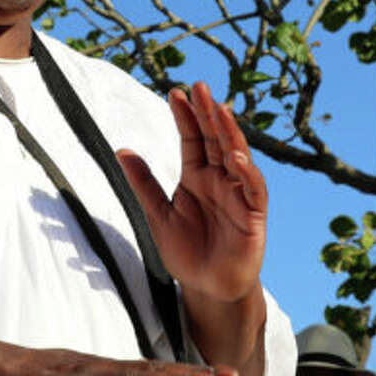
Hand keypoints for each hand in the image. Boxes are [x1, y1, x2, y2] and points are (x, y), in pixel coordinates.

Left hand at [118, 82, 268, 375]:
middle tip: (199, 87)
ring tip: (219, 109)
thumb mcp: (157, 215)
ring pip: (237, 156)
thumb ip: (143, 183)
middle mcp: (220, 180)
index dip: (185, 117)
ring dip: (229, 133)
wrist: (207, 289)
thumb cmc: (186, 252)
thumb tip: (122, 150)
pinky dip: (246, 171)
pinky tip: (234, 156)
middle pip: (216, 139)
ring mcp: (238, 194)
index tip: (175, 93)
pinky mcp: (253, 214)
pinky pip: (252, 188)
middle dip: (208, 113)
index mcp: (197, 177)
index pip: (193, 139)